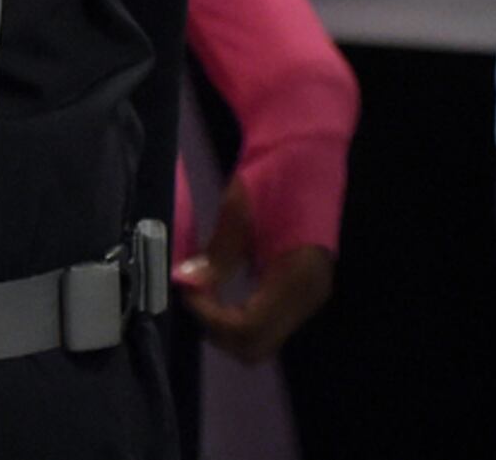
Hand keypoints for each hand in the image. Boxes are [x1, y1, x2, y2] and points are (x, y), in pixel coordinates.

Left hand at [173, 177, 334, 363]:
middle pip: (255, 346)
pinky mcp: (302, 291)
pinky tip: (222, 289)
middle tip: (194, 293)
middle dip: (217, 328)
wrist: (306, 148)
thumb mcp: (238, 210)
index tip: (188, 289)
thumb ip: (217, 254)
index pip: (248, 329)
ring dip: (227, 324)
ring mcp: (309, 296)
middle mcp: (309, 296)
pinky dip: (240, 315)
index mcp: (298, 277)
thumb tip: (185, 284)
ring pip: (261, 339)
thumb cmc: (273, 173)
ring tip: (204, 289)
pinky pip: (267, 322)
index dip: (211, 318)